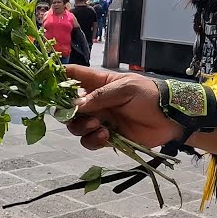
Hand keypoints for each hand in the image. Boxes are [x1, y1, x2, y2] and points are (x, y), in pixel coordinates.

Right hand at [64, 66, 181, 149]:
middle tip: (86, 115)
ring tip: (99, 126)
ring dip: (82, 128)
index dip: (58, 78)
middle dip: (69, 113)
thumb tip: (77, 105)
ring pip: (76, 126)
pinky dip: (93, 140)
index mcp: (99, 83)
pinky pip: (90, 141)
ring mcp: (101, 119)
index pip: (73, 76)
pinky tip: (106, 135)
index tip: (46, 85)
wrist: (170, 118)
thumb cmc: (150, 95)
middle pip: (67, 107)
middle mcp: (96, 101)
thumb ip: (101, 96)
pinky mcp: (108, 136)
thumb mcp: (127, 88)